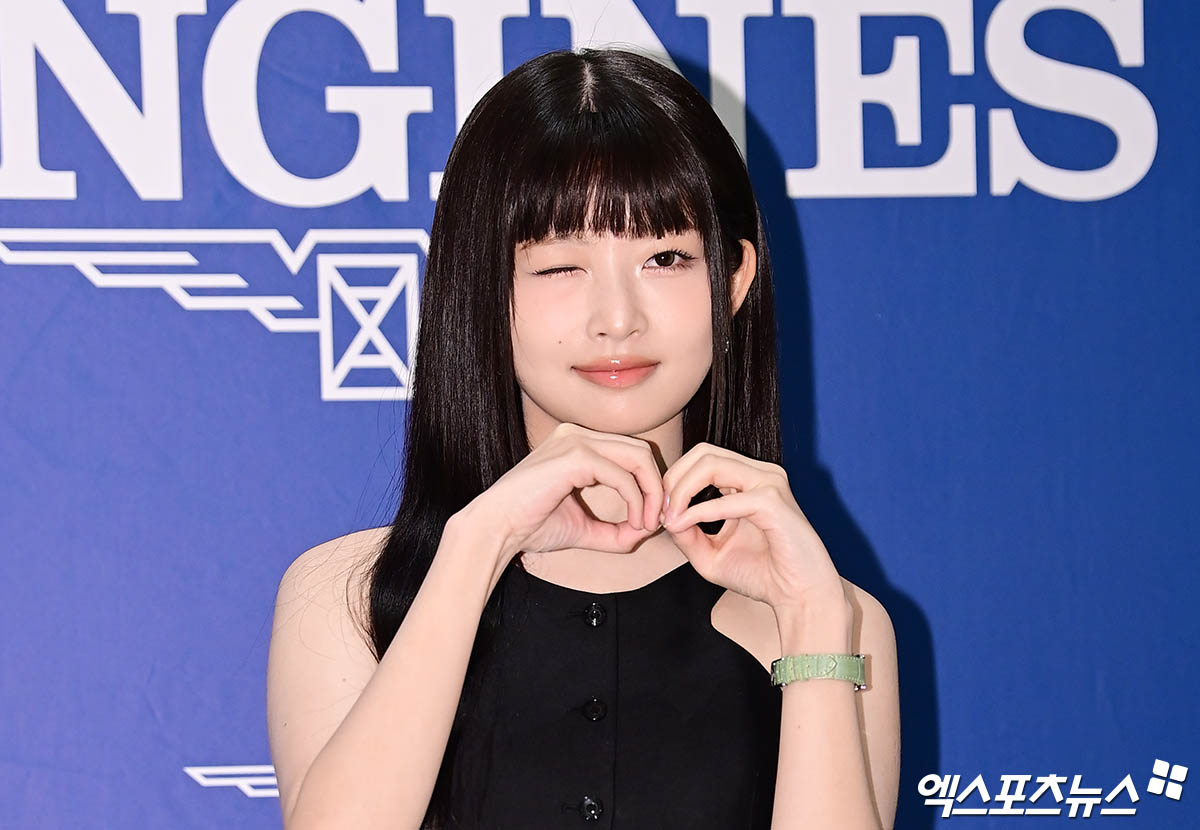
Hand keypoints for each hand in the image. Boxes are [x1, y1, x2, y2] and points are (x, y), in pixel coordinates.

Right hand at [465, 422, 663, 562]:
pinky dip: (635, 500)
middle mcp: (578, 434)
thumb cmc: (530, 525)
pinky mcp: (575, 456)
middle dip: (656, 486)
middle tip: (655, 521)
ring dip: (650, 494)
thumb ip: (613, 531)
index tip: (651, 519)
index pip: (630, 453)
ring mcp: (576, 440)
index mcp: (577, 443)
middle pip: (640, 450)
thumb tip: (645, 533)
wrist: (496, 528)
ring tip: (646, 524)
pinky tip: (634, 524)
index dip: (649, 484)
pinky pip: (622, 475)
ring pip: (638, 457)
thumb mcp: (582, 528)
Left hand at [659, 442, 844, 610]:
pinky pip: (728, 498)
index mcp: (748, 481)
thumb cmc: (761, 576)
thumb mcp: (710, 554)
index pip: (702, 458)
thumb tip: (664, 516)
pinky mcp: (774, 502)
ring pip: (711, 464)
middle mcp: (760, 474)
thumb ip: (686, 533)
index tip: (660, 513)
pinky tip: (685, 525)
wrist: (799, 598)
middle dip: (674, 479)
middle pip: (703, 452)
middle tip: (661, 511)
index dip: (674, 480)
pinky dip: (701, 511)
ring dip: (682, 490)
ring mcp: (770, 483)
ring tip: (672, 518)